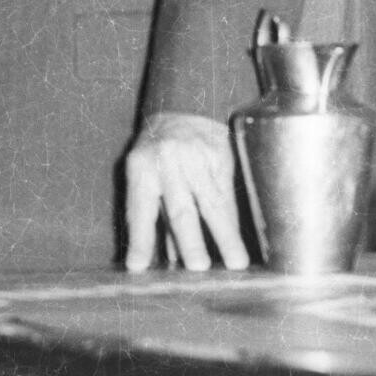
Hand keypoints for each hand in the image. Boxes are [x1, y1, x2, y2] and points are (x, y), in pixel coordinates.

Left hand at [124, 111, 249, 272]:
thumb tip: (166, 261)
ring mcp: (198, 160)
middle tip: (198, 268)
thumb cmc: (158, 153)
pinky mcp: (221, 157)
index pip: (140, 211)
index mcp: (142, 169)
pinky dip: (233, 221)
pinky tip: (238, 242)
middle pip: (181, 208)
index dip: (140, 239)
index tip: (137, 266)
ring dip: (225, 236)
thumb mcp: (146, 177)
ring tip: (236, 262)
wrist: (185, 108)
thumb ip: (155, 218)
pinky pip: (228, 195)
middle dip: (190, 240)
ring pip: (214, 204)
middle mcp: (169, 164)